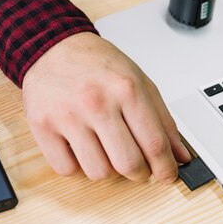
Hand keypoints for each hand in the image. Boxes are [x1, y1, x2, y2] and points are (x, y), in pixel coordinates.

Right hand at [22, 32, 191, 182]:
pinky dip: (78, 166)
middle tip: (140, 167)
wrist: (54, 48)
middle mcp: (98, 103)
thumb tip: (180, 155)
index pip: (154, 144)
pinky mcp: (42, 127)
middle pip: (128, 163)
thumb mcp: (141, 84)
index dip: (165, 168)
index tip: (168, 175)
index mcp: (128, 90)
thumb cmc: (100, 65)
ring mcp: (68, 116)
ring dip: (109, 169)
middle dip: (140, 173)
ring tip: (108, 151)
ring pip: (98, 172)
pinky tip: (84, 149)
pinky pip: (67, 169)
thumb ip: (164, 121)